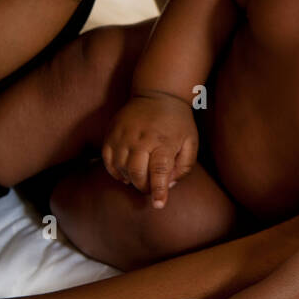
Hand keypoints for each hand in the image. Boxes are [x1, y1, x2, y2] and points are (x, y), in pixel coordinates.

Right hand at [102, 91, 197, 207]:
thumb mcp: (190, 142)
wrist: (158, 94)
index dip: (159, 190)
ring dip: (130, 179)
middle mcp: (141, 138)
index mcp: (163, 141)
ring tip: (140, 176)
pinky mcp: (111, 134)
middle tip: (151, 187)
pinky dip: (116, 171)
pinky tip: (126, 171)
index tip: (159, 204)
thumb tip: (169, 185)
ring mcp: (123, 135)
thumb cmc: (177, 122)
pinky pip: (108, 160)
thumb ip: (184, 166)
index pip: (159, 170)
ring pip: (121, 168)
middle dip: (144, 186)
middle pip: (137, 173)